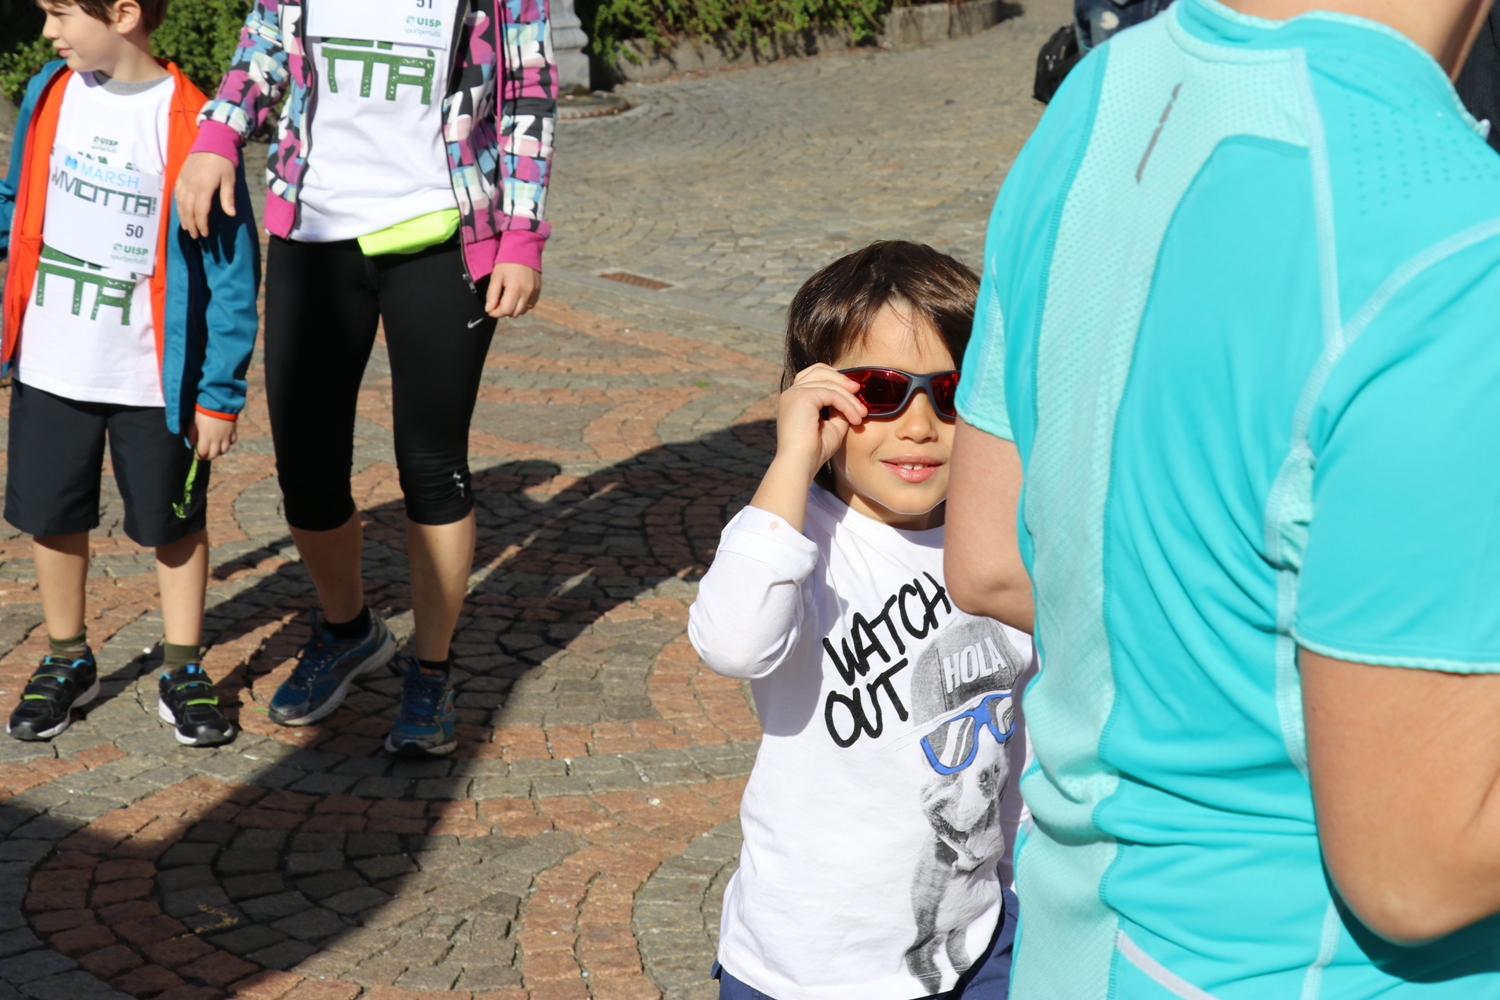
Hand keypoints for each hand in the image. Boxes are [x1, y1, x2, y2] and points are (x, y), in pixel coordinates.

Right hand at [174, 152, 236, 239]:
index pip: (200, 211)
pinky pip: (176, 194)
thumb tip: (231, 214)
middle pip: (188, 210)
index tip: (205, 234)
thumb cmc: (223, 160)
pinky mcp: (180, 176)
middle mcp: (190, 185)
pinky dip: (177, 205)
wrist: (211, 140)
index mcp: (203, 187)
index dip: (202, 224)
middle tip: (195, 236)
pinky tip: (180, 212)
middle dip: (191, 225)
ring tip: (187, 228)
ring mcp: (183, 180)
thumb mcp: (230, 178)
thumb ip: (228, 197)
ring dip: (183, 217)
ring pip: (180, 203)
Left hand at [188, 411, 236, 460]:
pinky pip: (232, 442)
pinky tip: (223, 440)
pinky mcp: (233, 432)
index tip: (196, 455)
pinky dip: (227, 444)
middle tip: (204, 454)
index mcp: (206, 437)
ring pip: (224, 450)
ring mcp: (227, 436)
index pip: (203, 453)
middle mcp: (217, 440)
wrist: (219, 402)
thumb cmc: (203, 412)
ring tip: (214, 448)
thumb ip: (192, 434)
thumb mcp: (194, 422)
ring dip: (218, 452)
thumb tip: (191, 444)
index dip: (199, 456)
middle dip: (208, 456)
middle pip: (214, 455)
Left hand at [485, 262, 540, 317]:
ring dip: (513, 309)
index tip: (490, 309)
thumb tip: (489, 310)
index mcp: (515, 288)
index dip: (495, 312)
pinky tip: (516, 297)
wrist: (523, 249)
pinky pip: (530, 305)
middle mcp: (527, 293)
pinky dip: (522, 305)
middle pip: (514, 313)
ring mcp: (534, 292)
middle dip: (504, 311)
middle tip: (497, 303)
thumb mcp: (496, 276)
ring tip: (507, 299)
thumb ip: (492, 294)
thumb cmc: (507, 262)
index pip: (506, 310)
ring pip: (522, 311)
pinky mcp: (538, 291)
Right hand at [773, 363, 866, 479]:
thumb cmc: (814, 451)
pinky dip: (846, 405)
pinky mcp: (802, 397)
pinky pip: (831, 394)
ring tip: (861, 413)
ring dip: (849, 397)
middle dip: (842, 379)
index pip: (815, 376)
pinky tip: (855, 419)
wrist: (800, 464)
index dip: (836, 379)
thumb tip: (853, 400)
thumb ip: (840, 410)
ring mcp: (794, 393)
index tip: (855, 393)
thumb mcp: (832, 426)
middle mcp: (791, 393)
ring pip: (828, 382)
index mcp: (795, 399)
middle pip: (819, 370)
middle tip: (860, 393)